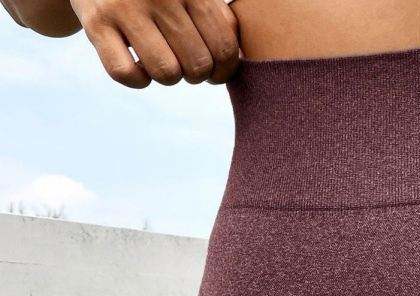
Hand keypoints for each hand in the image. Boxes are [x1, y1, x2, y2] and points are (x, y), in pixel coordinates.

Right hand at [70, 0, 239, 87]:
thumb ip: (218, 16)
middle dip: (195, 74)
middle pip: (197, 66)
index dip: (224, 70)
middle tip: (183, 62)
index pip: (224, 48)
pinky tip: (136, 64)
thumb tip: (237, 58)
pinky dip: (136, 80)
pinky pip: (126, 74)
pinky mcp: (96, 22)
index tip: (214, 70)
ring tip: (161, 59)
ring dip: (167, 77)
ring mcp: (125, 6)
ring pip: (166, 73)